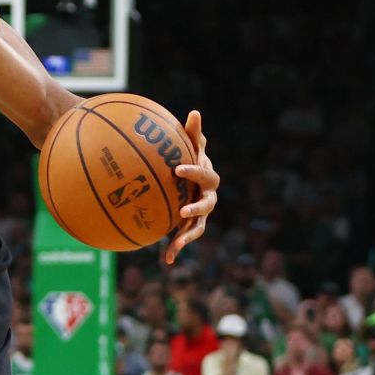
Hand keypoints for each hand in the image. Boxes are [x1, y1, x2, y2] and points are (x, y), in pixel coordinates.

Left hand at [162, 110, 218, 264]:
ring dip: (187, 236)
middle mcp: (208, 199)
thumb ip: (192, 134)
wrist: (187, 182)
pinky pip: (183, 239)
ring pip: (197, 227)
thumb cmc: (188, 161)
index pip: (205, 175)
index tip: (177, 169)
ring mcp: (199, 215)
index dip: (193, 172)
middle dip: (196, 208)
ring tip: (175, 244)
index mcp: (208, 179)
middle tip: (182, 211)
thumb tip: (194, 112)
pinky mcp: (188, 227)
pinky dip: (175, 249)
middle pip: (207, 205)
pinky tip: (166, 261)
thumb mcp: (189, 148)